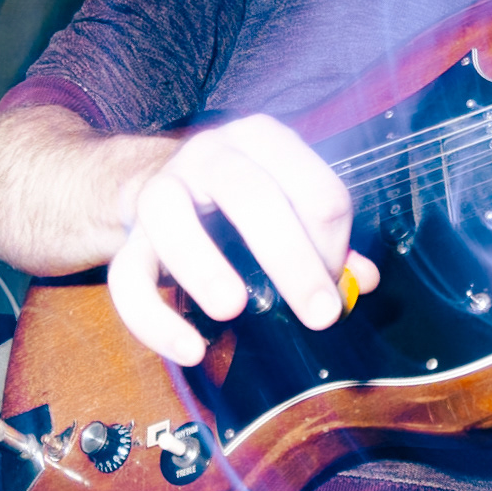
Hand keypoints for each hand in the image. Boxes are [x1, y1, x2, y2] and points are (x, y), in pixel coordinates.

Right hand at [107, 114, 378, 364]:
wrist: (151, 182)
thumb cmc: (238, 199)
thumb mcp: (287, 200)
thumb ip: (325, 239)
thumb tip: (365, 280)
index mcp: (264, 140)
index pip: (315, 188)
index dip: (332, 244)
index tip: (333, 283)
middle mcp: (211, 153)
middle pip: (252, 196)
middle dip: (291, 259)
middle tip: (320, 315)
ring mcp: (161, 188)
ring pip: (172, 218)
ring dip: (204, 266)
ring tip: (233, 311)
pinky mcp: (127, 235)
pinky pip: (127, 276)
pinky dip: (154, 319)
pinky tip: (191, 350)